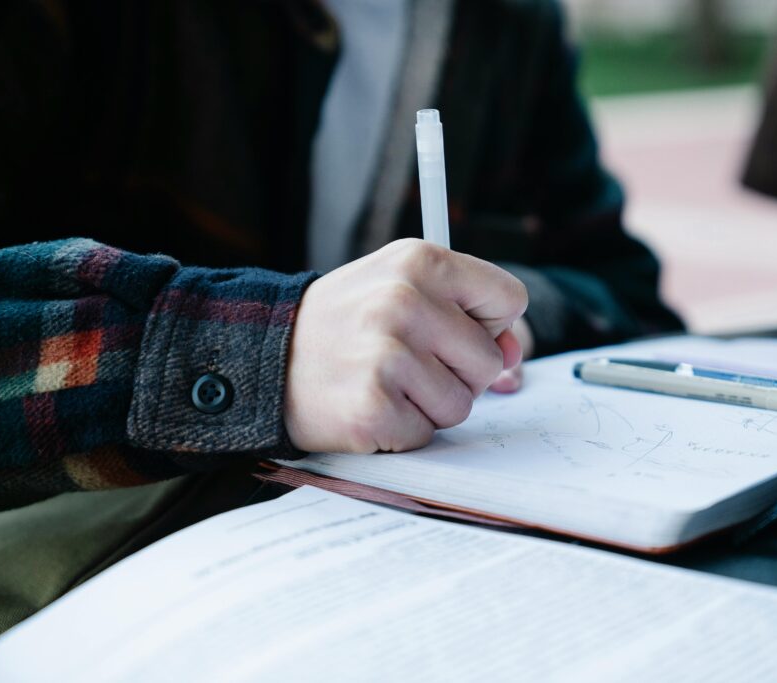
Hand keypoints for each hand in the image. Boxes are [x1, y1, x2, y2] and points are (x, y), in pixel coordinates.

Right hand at [284, 239, 527, 452]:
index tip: (449, 328)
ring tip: (385, 382)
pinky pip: (426, 433)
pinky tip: (368, 404)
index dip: (488, 323)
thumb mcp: (401, 286)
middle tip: (406, 361)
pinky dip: (402, 431)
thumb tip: (514, 353)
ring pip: (462, 403)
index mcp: (419, 261)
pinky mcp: (373, 408)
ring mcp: (388, 357)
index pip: (509, 298)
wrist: (263, 356)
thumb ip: (466, 310)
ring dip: (429, 405)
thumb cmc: (346, 324)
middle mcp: (404, 302)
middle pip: (489, 359)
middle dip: (458, 372)